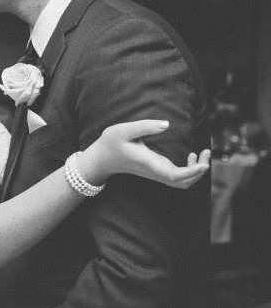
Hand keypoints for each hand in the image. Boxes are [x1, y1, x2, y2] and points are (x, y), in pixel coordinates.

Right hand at [81, 120, 209, 188]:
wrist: (101, 159)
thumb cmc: (110, 143)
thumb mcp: (124, 130)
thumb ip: (145, 126)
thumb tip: (167, 124)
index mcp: (149, 163)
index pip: (175, 176)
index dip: (192, 172)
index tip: (204, 163)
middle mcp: (155, 172)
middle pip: (184, 183)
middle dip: (199, 171)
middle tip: (206, 152)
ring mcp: (156, 174)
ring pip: (183, 183)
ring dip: (196, 172)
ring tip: (202, 153)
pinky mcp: (157, 172)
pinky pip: (178, 178)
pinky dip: (190, 171)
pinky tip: (190, 155)